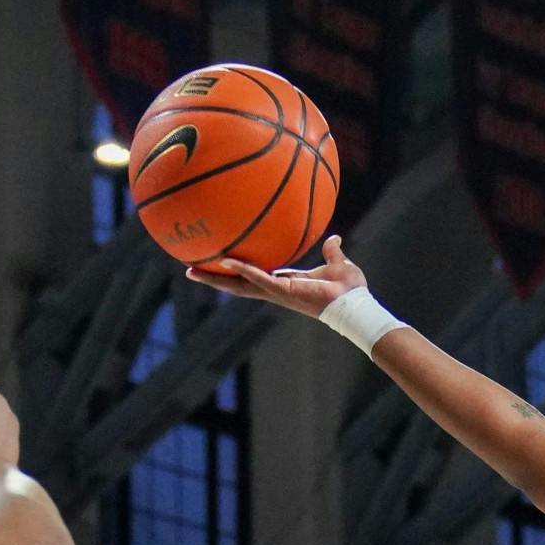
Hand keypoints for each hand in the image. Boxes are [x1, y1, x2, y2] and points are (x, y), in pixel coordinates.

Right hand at [183, 235, 365, 317]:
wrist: (354, 305)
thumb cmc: (348, 290)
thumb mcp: (337, 263)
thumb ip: (332, 252)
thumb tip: (334, 238)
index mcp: (284, 283)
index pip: (253, 277)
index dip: (235, 272)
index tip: (219, 264)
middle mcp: (275, 290)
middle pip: (237, 285)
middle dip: (213, 279)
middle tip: (190, 270)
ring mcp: (276, 292)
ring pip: (239, 285)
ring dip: (216, 278)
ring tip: (192, 271)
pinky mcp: (282, 290)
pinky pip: (258, 278)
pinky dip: (242, 269)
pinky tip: (225, 260)